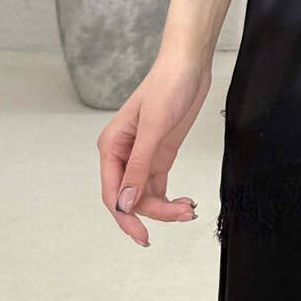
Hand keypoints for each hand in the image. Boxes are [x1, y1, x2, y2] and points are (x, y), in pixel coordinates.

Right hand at [96, 49, 211, 246]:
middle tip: (181, 215)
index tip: (142, 235)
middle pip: (130, 198)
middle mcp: (123, 154)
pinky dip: (170, 199)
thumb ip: (138, 166)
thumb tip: (125, 202)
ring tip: (189, 209)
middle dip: (154, 212)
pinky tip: (186, 202)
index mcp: (111, 147)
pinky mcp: (160, 154)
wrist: (189, 65)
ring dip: (165, 208)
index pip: (112, 193)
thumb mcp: (154, 127)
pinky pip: (158, 186)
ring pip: (145, 196)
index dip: (125, 217)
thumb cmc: (167, 85)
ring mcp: (142, 156)